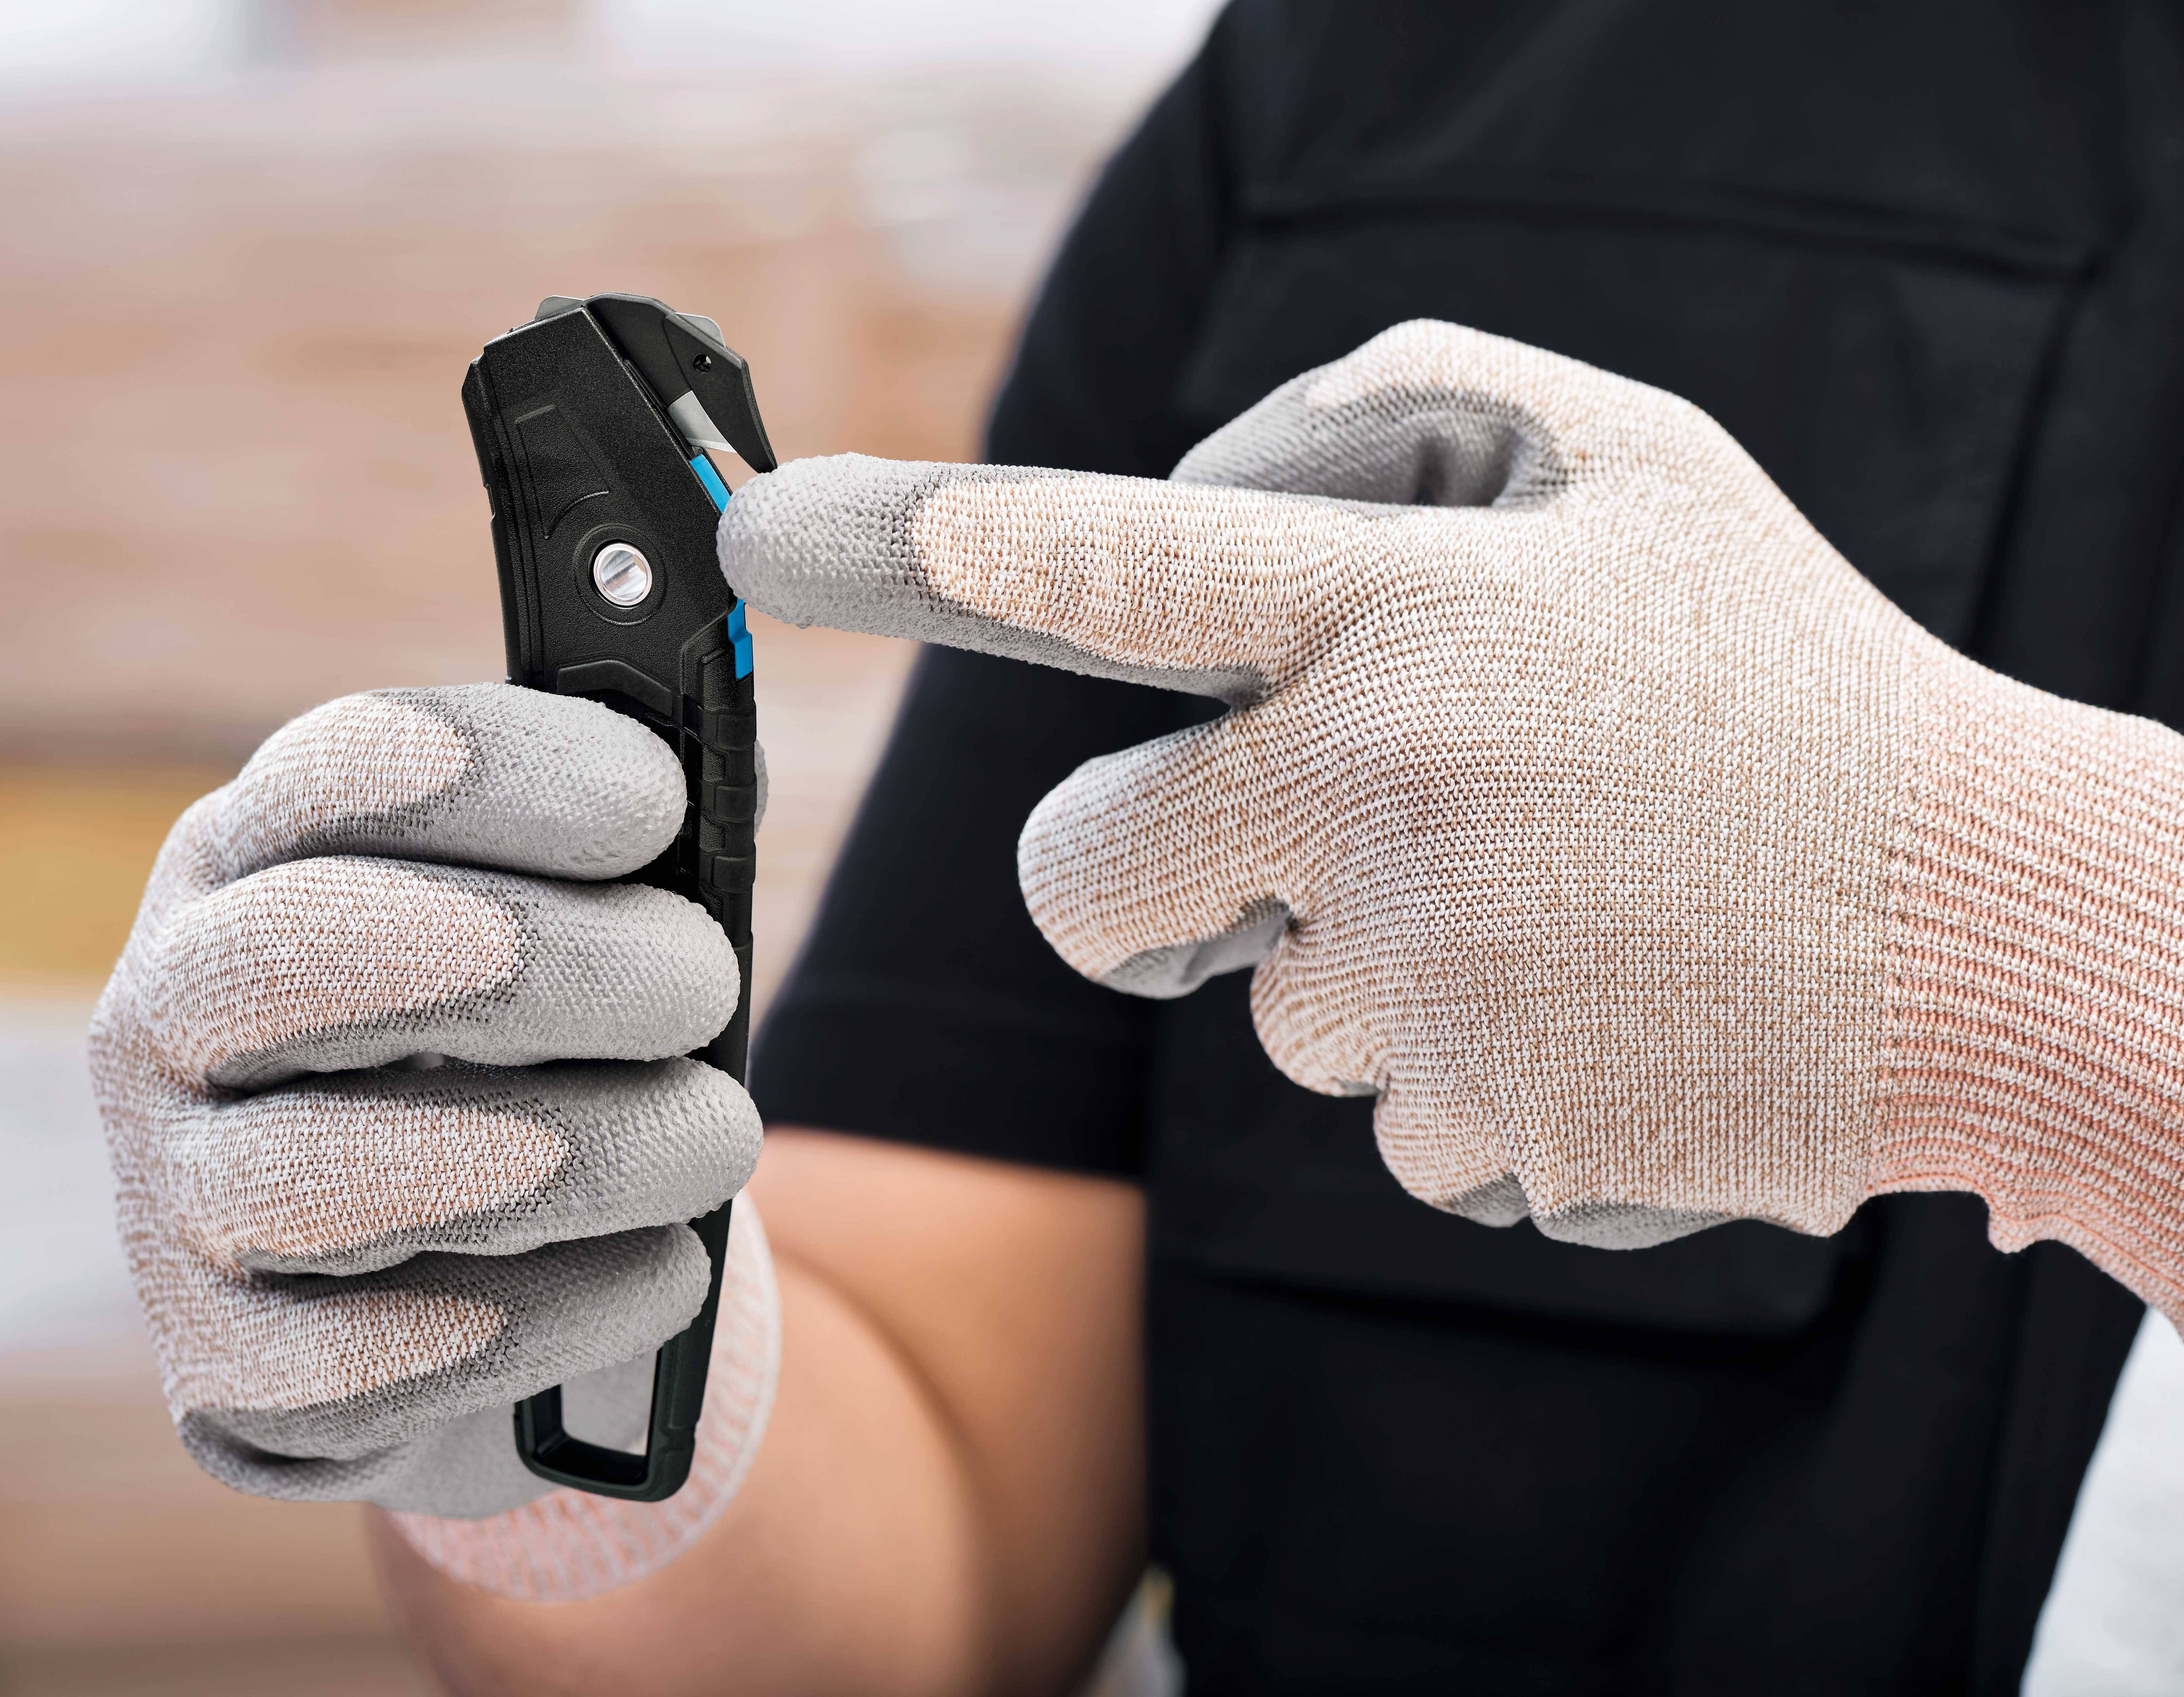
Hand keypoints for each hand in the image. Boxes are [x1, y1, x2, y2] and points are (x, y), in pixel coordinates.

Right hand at [90, 684, 763, 1517]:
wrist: (475, 1282)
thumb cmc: (533, 1061)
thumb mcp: (568, 933)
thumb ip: (625, 859)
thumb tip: (719, 783)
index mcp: (249, 866)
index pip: (337, 772)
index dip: (503, 775)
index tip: (656, 802)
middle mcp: (169, 1020)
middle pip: (310, 951)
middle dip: (544, 961)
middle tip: (704, 984)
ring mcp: (174, 1204)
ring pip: (332, 1174)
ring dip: (574, 1152)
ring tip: (718, 1140)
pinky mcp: (227, 1377)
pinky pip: (372, 1359)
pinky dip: (550, 1314)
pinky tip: (663, 1276)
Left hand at [721, 320, 2183, 1309]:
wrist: (1996, 930)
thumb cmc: (1797, 681)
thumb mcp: (1648, 474)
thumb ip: (1430, 406)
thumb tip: (1225, 465)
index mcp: (1412, 615)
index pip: (1119, 569)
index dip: (934, 545)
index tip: (772, 529)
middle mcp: (1382, 790)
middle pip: (1086, 876)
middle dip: (1131, 882)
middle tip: (1263, 852)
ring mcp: (1421, 978)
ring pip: (1267, 1006)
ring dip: (1368, 969)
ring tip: (1553, 918)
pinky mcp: (1474, 1124)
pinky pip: (1379, 1116)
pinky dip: (1466, 1076)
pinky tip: (1599, 1016)